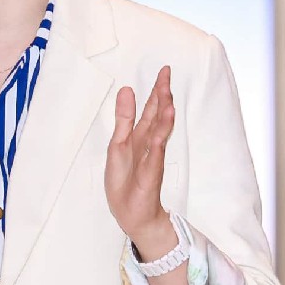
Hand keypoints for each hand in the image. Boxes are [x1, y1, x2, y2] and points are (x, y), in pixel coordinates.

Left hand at [106, 65, 176, 252]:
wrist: (132, 214)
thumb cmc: (124, 182)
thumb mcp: (117, 145)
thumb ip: (123, 119)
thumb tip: (126, 89)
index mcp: (140, 137)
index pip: (151, 110)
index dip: (156, 91)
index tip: (164, 71)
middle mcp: (149, 144)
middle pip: (157, 116)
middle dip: (161, 95)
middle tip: (167, 73)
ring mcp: (151, 158)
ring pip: (160, 131)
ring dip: (164, 114)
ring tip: (167, 95)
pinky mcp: (150, 173)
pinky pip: (156, 153)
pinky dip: (159, 138)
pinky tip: (163, 127)